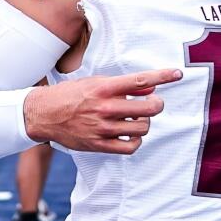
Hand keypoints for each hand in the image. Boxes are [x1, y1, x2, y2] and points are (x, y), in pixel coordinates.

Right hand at [22, 70, 181, 153]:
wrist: (43, 114)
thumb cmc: (71, 95)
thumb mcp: (95, 83)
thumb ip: (123, 87)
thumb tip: (150, 89)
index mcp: (104, 88)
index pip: (141, 80)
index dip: (163, 77)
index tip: (177, 74)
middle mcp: (105, 107)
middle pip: (149, 108)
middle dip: (157, 105)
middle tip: (153, 104)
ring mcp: (103, 128)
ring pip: (142, 128)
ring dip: (145, 123)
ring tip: (136, 119)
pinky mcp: (99, 145)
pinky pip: (130, 147)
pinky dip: (136, 141)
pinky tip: (131, 135)